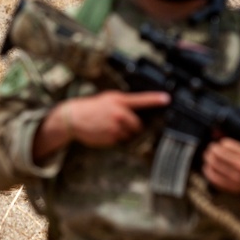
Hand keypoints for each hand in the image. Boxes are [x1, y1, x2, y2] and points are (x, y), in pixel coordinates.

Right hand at [33, 90, 169, 161]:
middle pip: (138, 124)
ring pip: (130, 134)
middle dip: (133, 126)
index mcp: (119, 101)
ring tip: (109, 126)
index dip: (155, 99)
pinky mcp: (111, 138)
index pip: (141, 99)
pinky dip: (116, 138)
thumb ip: (124, 103)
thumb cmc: (92, 107)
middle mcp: (119, 113)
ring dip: (124, 133)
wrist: (73, 117)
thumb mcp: (108, 98)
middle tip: (120, 122)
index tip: (167, 98)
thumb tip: (138, 110)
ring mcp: (115, 127)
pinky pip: (120, 141)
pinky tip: (105, 132)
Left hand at [202, 137, 239, 193]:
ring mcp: (237, 178)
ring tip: (208, 156)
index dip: (220, 143)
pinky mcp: (232, 186)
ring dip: (208, 159)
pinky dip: (208, 170)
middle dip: (211, 150)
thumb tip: (215, 131)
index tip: (219, 143)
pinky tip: (207, 167)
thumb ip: (230, 141)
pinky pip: (214, 177)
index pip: (226, 144)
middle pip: (218, 155)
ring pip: (214, 165)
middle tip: (210, 149)